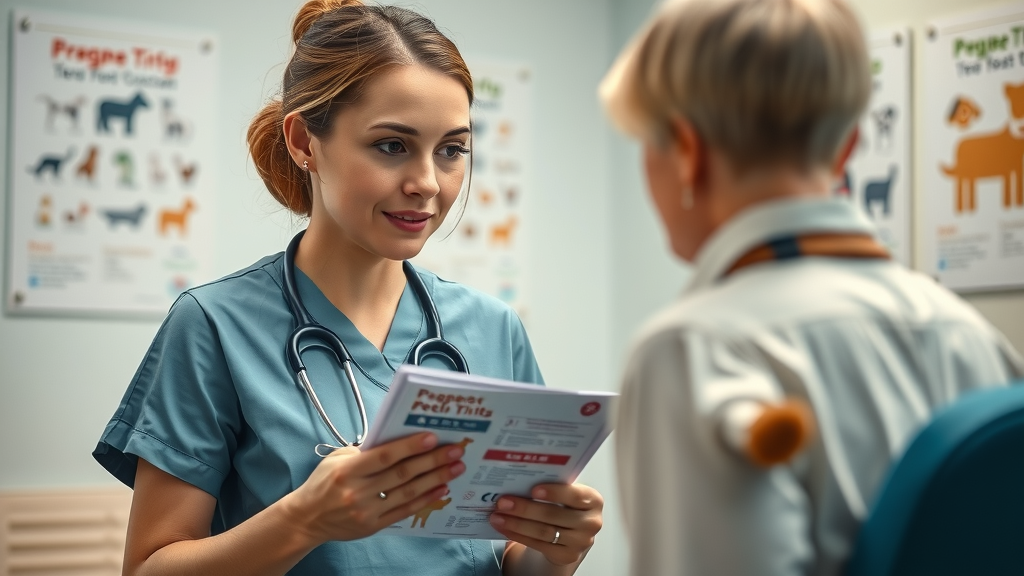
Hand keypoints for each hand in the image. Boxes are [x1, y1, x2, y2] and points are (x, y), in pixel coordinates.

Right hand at [282, 432, 466, 543]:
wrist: (306, 518)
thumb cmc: (323, 483)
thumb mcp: (337, 460)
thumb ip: (365, 452)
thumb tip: (399, 440)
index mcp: (347, 470)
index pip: (384, 456)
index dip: (410, 446)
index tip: (432, 437)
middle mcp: (357, 492)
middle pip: (402, 474)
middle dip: (432, 461)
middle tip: (456, 451)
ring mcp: (366, 511)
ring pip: (408, 493)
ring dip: (435, 479)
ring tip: (455, 468)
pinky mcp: (373, 526)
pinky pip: (404, 512)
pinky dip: (424, 499)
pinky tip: (441, 489)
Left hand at [488, 483, 603, 566]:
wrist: (571, 532)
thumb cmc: (565, 505)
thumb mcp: (566, 494)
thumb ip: (552, 486)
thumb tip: (519, 480)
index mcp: (592, 500)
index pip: (574, 495)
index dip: (554, 492)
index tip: (533, 490)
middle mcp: (591, 522)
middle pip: (553, 515)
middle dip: (525, 508)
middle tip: (503, 502)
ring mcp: (580, 541)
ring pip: (543, 532)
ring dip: (517, 524)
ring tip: (498, 516)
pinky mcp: (567, 555)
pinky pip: (538, 545)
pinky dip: (518, 535)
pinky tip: (505, 528)